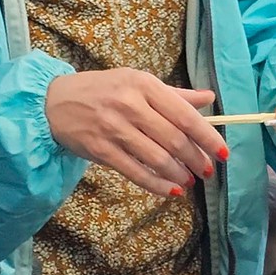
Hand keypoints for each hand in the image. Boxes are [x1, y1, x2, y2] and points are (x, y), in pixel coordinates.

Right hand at [46, 69, 226, 196]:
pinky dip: (157, 185)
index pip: (185, 114)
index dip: (207, 137)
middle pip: (174, 139)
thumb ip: (174, 94)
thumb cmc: (102, 91)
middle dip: (196, 160)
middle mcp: (131, 105)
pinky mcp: (101, 150)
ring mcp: (114, 128)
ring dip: (179, 174)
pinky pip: (136, 172)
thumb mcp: (136, 83)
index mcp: (144, 85)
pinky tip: (172, 191)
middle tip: (207, 171)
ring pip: (157, 158)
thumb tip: (209, 99)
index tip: (223, 152)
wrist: (52, 103)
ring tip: (190, 181)